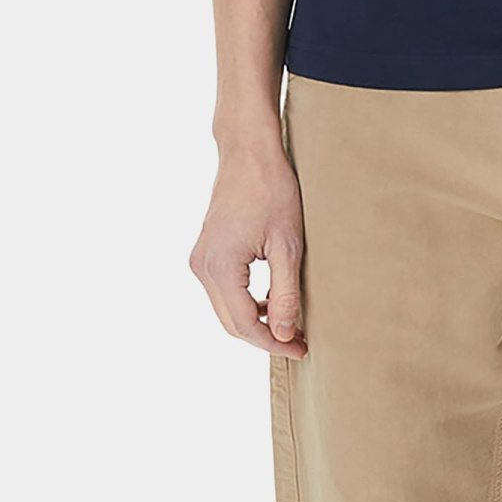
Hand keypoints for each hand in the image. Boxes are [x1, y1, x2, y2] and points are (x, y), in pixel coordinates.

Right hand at [190, 144, 307, 355]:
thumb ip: (284, 293)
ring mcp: (199, 259)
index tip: (302, 349)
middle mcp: (201, 267)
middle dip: (265, 337)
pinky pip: (223, 291)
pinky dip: (246, 303)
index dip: (274, 343)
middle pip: (231, 323)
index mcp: (219, 267)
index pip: (245, 325)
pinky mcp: (205, 252)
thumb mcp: (287, 245)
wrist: (248, 152)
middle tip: (299, 342)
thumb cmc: (272, 191)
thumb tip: (283, 334)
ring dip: (256, 321)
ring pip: (225, 309)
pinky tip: (272, 300)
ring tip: (290, 323)